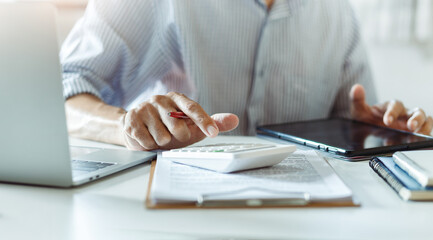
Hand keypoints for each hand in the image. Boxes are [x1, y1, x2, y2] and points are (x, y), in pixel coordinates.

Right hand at [120, 92, 238, 149]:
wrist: (136, 127)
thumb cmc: (169, 127)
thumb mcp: (192, 125)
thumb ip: (213, 122)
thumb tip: (235, 120)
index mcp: (177, 98)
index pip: (193, 108)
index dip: (204, 121)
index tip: (213, 132)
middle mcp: (160, 100)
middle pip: (177, 127)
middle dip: (178, 137)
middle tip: (173, 135)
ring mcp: (144, 108)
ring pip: (162, 137)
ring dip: (162, 142)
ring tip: (158, 135)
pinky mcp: (131, 119)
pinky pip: (147, 141)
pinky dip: (149, 145)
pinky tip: (147, 137)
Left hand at [350, 84, 432, 134]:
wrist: (371, 129)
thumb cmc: (368, 118)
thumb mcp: (360, 111)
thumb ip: (357, 100)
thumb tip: (356, 88)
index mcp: (391, 106)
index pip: (395, 105)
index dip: (392, 112)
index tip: (387, 121)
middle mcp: (404, 113)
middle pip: (417, 111)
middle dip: (416, 118)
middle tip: (410, 127)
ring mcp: (411, 123)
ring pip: (425, 120)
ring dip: (424, 127)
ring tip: (418, 136)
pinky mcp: (415, 132)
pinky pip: (424, 132)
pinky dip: (423, 136)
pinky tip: (415, 143)